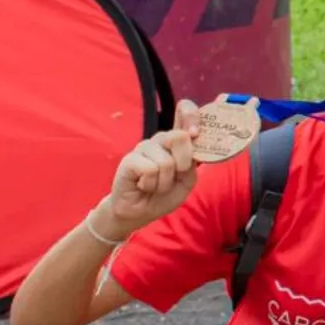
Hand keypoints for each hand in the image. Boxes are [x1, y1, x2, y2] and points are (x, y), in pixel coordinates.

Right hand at [103, 101, 202, 234]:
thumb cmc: (165, 194)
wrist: (140, 212)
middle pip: (180, 137)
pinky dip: (152, 184)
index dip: (192, 115)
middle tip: (175, 176)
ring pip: (166, 161)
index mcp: (177, 141)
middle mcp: (160, 139)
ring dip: (165, 182)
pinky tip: (143, 186)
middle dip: (183, 163)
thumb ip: (193, 160)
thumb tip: (193, 138)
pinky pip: (150, 170)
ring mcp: (144, 147)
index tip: (195, 133)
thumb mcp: (188, 179)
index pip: (184, 112)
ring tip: (156, 185)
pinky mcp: (129, 159)